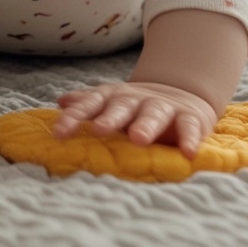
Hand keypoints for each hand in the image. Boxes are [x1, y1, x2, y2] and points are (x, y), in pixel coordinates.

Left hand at [52, 81, 220, 157]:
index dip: (74, 118)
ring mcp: (163, 107)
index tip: (58, 133)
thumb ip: (88, 105)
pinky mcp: (189, 117)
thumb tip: (61, 101)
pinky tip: (187, 152)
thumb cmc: (136, 107)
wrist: (180, 94)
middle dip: (109, 118)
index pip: (90, 105)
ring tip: (138, 138)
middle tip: (99, 129)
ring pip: (153, 114)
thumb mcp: (111, 103)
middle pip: (120, 107)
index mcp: (113, 98)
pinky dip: (189, 138)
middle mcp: (136, 100)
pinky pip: (189, 127)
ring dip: (146, 125)